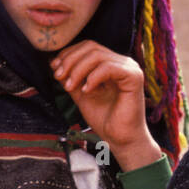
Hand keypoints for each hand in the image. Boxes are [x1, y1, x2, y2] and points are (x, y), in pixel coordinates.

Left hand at [51, 41, 161, 170]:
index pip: (88, 47)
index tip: (54, 69)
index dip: (68, 54)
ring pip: (97, 55)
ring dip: (78, 70)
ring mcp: (129, 68)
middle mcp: (121, 63)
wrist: (120, 140)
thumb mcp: (81, 94)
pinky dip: (93, 77)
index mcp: (111, 64)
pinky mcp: (134, 77)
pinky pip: (108, 67)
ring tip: (70, 87)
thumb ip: (71, 78)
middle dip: (70, 61)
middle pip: (91, 47)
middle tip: (59, 77)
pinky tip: (87, 91)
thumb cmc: (105, 120)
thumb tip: (54, 62)